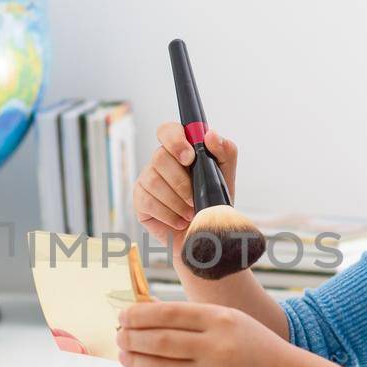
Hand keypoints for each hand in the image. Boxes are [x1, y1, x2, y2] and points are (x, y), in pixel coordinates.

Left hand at [115, 300, 292, 366]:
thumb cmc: (250, 343)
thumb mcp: (228, 318)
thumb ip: (191, 317)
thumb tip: (145, 313)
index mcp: (220, 320)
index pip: (170, 314)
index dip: (141, 314)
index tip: (123, 315)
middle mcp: (215, 347)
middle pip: (161, 341)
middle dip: (132, 337)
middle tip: (119, 334)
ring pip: (161, 366)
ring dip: (136, 359)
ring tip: (123, 353)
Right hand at [133, 122, 239, 253]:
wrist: (206, 236)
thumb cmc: (214, 203)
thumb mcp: (226, 176)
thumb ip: (225, 152)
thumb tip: (210, 134)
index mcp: (181, 150)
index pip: (167, 130)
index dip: (175, 140)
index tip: (190, 158)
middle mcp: (161, 161)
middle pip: (159, 156)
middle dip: (180, 181)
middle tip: (195, 198)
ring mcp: (147, 180)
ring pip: (153, 180)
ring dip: (176, 201)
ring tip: (191, 213)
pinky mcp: (140, 201)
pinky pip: (148, 201)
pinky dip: (168, 214)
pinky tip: (180, 221)